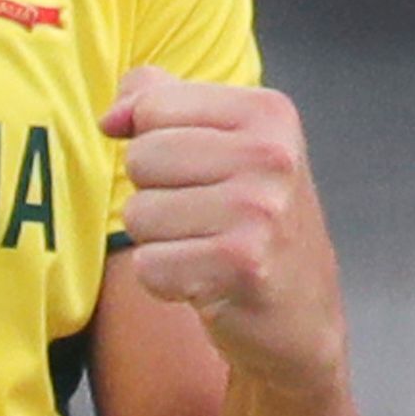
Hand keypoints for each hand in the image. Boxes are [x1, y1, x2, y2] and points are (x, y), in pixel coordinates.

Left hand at [100, 67, 347, 394]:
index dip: (153, 143)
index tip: (196, 171)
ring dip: (159, 240)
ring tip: (206, 247)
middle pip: (140, 158)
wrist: (303, 315)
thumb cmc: (252, 221)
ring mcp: (261, 211)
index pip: (153, 105)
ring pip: (138, 213)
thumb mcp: (223, 140)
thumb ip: (157, 100)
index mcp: (268, 112)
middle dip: (154, 194)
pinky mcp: (243, 266)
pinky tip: (207, 280)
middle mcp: (272, 156)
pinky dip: (165, 280)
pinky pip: (149, 265)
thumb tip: (111, 118)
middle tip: (204, 217)